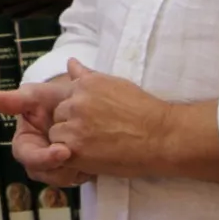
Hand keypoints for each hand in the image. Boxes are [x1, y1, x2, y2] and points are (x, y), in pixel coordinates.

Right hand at [0, 79, 91, 186]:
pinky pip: (76, 179)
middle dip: (60, 168)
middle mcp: (37, 158)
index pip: (26, 156)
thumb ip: (18, 99)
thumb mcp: (39, 95)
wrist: (87, 103)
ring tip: (90, 154)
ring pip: (60, 179)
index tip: (63, 152)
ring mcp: (55, 167)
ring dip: (75, 169)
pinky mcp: (72, 171)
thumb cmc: (57, 98)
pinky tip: (95, 158)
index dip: (42, 158)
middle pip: (43, 173)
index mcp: (25, 142)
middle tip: (81, 158)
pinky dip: (86, 170)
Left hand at [46, 58, 172, 177]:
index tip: (91, 119)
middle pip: (58, 114)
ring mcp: (75, 124)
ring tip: (94, 146)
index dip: (75, 110)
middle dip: (70, 124)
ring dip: (69, 141)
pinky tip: (91, 157)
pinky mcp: (76, 148)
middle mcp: (77, 101)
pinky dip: (71, 156)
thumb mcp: (116, 84)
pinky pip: (59, 152)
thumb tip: (70, 62)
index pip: (64, 95)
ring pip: (56, 134)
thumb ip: (88, 76)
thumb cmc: (143, 111)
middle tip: (94, 134)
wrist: (161, 137)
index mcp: (86, 83)